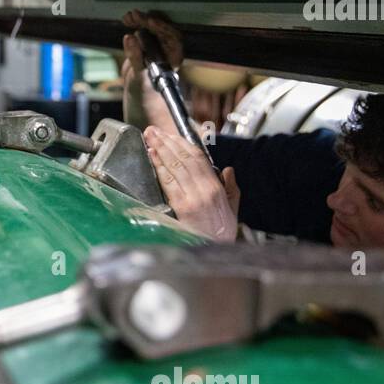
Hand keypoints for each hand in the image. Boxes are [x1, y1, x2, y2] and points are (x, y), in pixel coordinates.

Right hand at [120, 10, 183, 86]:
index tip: (151, 22)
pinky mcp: (149, 41)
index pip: (173, 38)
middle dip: (149, 21)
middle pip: (162, 29)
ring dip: (141, 20)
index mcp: (174, 58)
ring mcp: (159, 44)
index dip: (163, 28)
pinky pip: (144, 28)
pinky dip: (135, 23)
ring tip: (129, 17)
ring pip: (153, 27)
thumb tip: (130, 38)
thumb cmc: (145, 90)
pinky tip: (126, 19)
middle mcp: (169, 49)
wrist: (139, 93)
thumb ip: (135, 58)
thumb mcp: (139, 76)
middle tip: (136, 16)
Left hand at [144, 125, 239, 241]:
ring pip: (175, 166)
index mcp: (216, 188)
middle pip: (183, 158)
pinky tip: (152, 157)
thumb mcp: (233, 209)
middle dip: (168, 142)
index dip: (183, 144)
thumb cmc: (221, 235)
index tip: (172, 135)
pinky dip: (159, 166)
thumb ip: (231, 188)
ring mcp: (192, 197)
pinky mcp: (181, 207)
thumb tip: (228, 170)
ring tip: (151, 138)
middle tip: (155, 130)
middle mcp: (204, 190)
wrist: (214, 253)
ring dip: (161, 149)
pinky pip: (168, 181)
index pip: (199, 159)